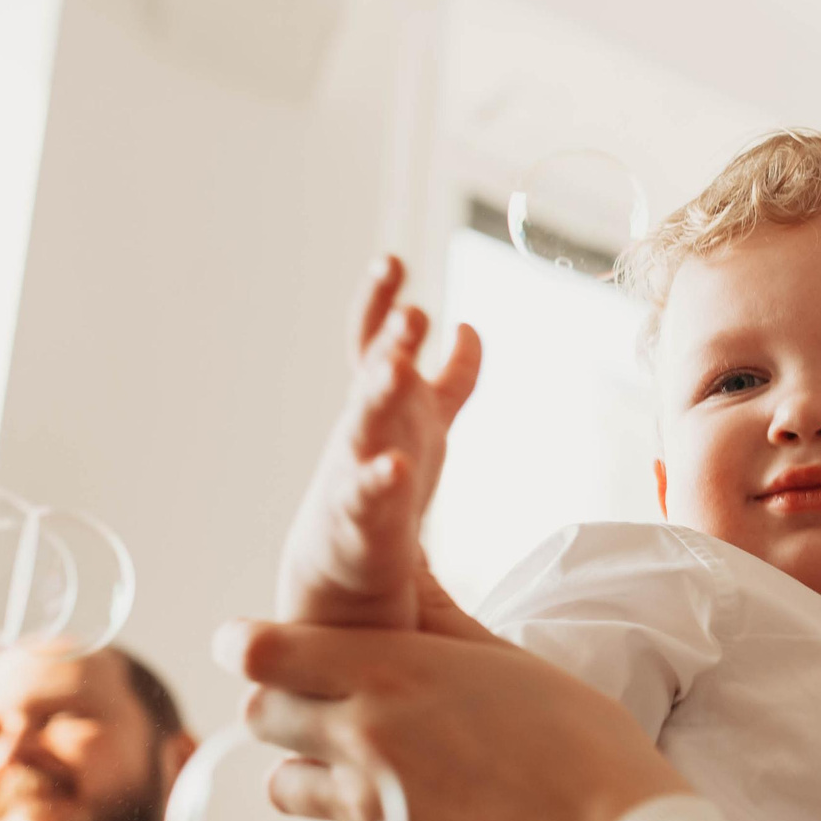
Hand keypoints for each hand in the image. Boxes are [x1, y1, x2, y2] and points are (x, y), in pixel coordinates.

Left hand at [214, 588, 690, 820]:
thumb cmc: (578, 741)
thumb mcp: (506, 658)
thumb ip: (437, 618)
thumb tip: (405, 561)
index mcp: (390, 670)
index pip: (262, 650)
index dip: (248, 645)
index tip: (248, 645)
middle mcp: (362, 734)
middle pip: (258, 714)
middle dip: (281, 707)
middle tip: (322, 708)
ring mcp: (366, 806)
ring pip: (283, 784)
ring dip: (310, 772)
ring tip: (370, 770)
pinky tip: (424, 818)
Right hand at [277, 255, 481, 628]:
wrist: (350, 559)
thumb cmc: (389, 482)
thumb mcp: (426, 422)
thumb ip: (451, 378)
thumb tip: (469, 328)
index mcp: (380, 400)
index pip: (372, 339)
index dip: (379, 302)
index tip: (391, 261)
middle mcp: (364, 426)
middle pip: (373, 376)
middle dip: (391, 343)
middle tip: (412, 311)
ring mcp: (356, 468)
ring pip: (364, 426)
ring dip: (378, 394)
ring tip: (395, 367)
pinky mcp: (359, 517)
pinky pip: (367, 495)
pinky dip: (380, 480)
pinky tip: (396, 466)